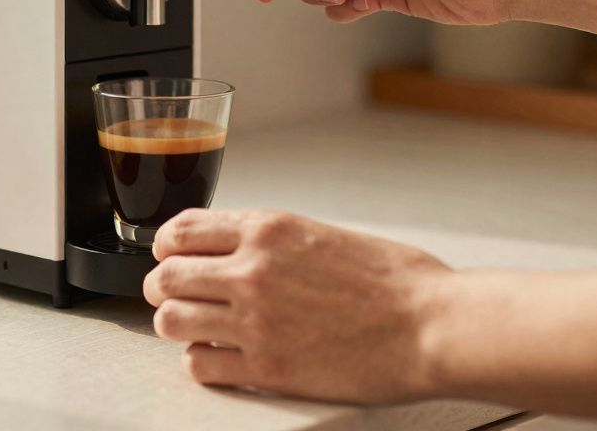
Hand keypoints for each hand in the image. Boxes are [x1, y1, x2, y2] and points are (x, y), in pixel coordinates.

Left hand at [143, 209, 451, 402]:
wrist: (432, 325)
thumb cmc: (397, 282)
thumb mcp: (324, 235)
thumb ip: (274, 241)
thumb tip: (240, 249)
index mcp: (268, 229)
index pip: (180, 230)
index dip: (167, 247)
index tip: (172, 257)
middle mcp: (252, 269)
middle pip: (166, 276)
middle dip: (163, 287)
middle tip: (174, 296)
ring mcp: (256, 320)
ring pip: (171, 320)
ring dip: (176, 324)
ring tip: (194, 328)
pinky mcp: (267, 367)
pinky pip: (199, 365)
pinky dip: (202, 362)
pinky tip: (221, 357)